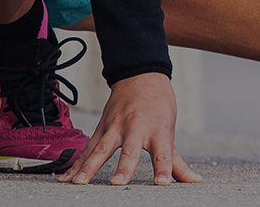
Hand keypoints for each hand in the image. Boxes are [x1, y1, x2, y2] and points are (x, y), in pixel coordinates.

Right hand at [57, 72, 201, 185]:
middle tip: (117, 183)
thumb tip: (194, 181)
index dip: (163, 168)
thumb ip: (177, 161)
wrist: (141, 75)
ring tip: (79, 183)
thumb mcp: (169, 130)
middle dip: (124, 167)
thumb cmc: (159, 105)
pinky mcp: (102, 127)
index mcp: (158, 130)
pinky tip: (65, 177)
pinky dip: (76, 162)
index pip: (163, 153)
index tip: (162, 183)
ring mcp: (116, 126)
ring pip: (101, 148)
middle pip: (130, 150)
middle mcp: (136, 128)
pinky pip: (87, 147)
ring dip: (89, 166)